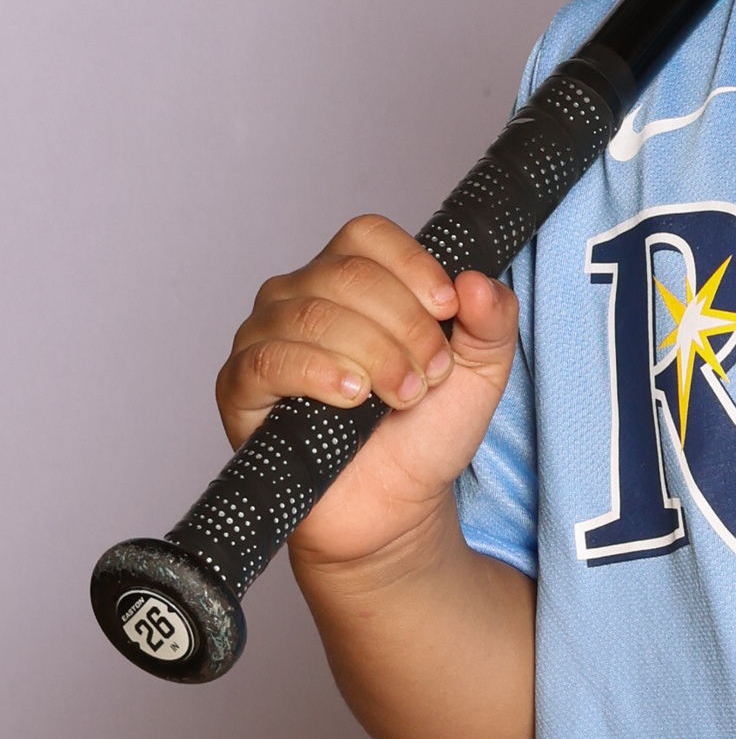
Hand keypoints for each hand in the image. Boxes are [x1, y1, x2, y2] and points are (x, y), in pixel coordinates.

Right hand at [217, 217, 518, 569]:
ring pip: (312, 313)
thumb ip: (492, 319)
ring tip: (402, 396)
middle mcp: (301, 296)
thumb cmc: (425, 430)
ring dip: (373, 354)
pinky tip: (352, 397)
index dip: (412, 266)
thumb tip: (476, 281)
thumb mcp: (481, 370)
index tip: (448, 311)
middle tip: (430, 373)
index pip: (367, 235)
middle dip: (404, 325)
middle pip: (347, 274)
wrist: (395, 504)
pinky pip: (269, 358)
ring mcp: (265, 337)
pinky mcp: (240, 385)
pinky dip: (319, 372)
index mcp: (353, 278)